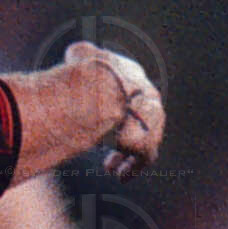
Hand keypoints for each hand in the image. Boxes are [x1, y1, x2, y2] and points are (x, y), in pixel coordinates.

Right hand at [63, 42, 164, 178]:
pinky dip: (131, 168)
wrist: (99, 91)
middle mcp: (147, 96)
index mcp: (132, 74)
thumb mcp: (81, 55)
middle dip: (123, 136)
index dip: (111, 108)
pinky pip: (143, 158)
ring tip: (110, 167)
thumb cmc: (84, 73)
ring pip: (143, 140)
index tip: (98, 123)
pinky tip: (118, 175)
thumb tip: (75, 53)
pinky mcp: (148, 142)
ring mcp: (151, 121)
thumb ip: (80, 55)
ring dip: (127, 155)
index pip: (126, 92)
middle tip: (109, 149)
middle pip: (139, 119)